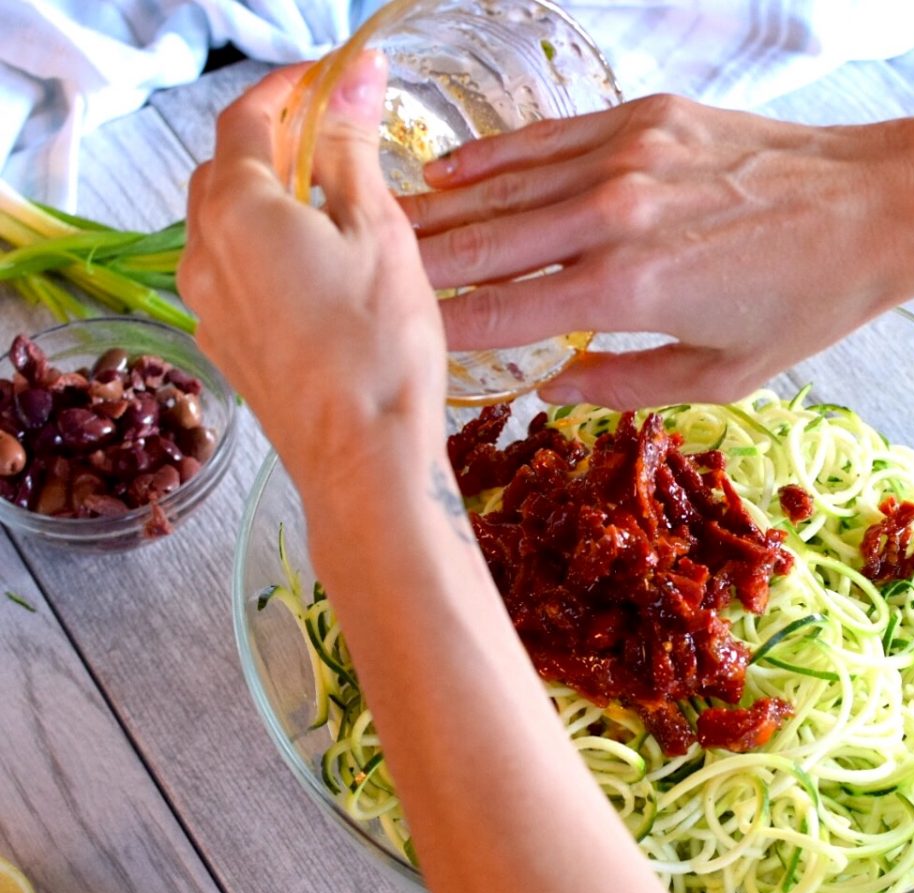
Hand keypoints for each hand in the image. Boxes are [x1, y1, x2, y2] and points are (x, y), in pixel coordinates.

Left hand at [178, 54, 445, 499]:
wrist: (365, 462)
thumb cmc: (380, 346)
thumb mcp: (378, 230)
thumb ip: (351, 148)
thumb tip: (352, 78)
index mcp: (236, 209)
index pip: (248, 116)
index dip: (292, 88)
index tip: (336, 81)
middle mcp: (202, 253)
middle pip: (225, 170)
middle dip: (274, 143)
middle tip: (338, 143)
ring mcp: (208, 307)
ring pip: (225, 227)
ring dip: (268, 201)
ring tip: (335, 212)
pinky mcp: (226, 348)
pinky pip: (234, 277)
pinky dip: (266, 253)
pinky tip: (318, 275)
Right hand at [402, 94, 913, 407]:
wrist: (877, 205)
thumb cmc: (806, 301)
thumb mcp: (722, 375)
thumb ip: (626, 383)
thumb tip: (554, 381)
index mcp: (628, 290)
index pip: (501, 311)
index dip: (440, 326)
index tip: (395, 340)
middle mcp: (612, 216)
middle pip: (484, 243)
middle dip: (413, 265)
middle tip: (355, 279)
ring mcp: (625, 156)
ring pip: (502, 187)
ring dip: (436, 212)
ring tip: (377, 229)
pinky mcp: (643, 117)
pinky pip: (546, 140)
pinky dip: (491, 158)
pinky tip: (447, 173)